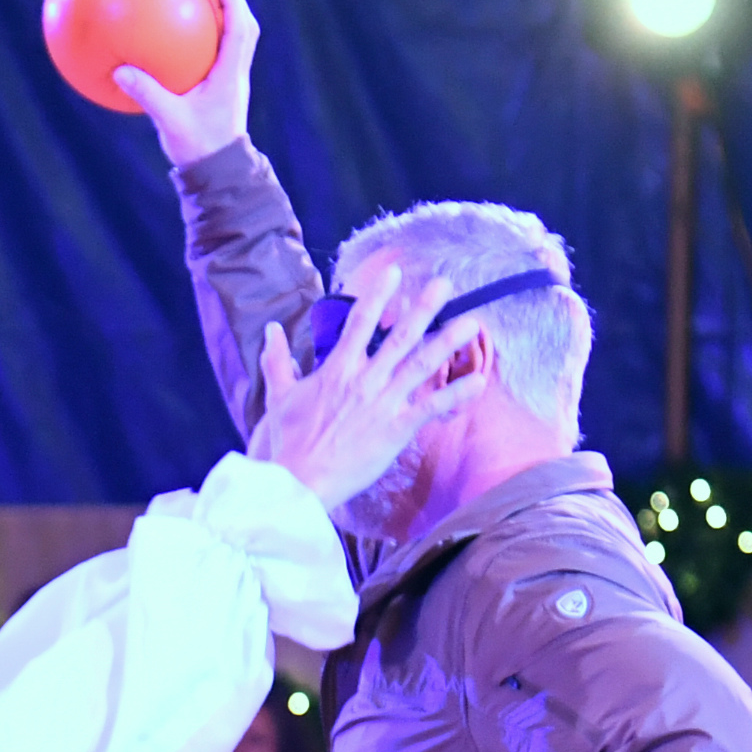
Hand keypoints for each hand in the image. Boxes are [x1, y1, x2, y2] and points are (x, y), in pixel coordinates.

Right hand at [113, 0, 257, 165]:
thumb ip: (147, 94)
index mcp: (230, 76)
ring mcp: (232, 84)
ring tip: (204, 0)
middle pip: (245, 28)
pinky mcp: (224, 92)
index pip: (239, 29)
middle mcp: (236, 75)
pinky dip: (209, 41)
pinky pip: (221, 58)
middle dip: (233, 0)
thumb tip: (119, 71)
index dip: (233, 0)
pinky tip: (184, 40)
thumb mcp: (169, 121)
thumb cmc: (197, 148)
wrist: (218, 175)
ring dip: (227, 18)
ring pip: (237, 42)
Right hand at [245, 264, 484, 514]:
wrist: (297, 481)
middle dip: (425, 308)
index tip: (395, 271)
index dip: (379, 293)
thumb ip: (277, 361)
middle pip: (400, 336)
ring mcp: (383, 403)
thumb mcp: (277, 397)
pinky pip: (431, 407)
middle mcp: (365, 379)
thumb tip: (272, 329)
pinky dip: (456, 395)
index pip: (361, 321)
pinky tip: (479, 382)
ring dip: (448, 342)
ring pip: (422, 365)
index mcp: (337, 369)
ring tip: (472, 322)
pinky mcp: (396, 429)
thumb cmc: (285, 443)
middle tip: (446, 284)